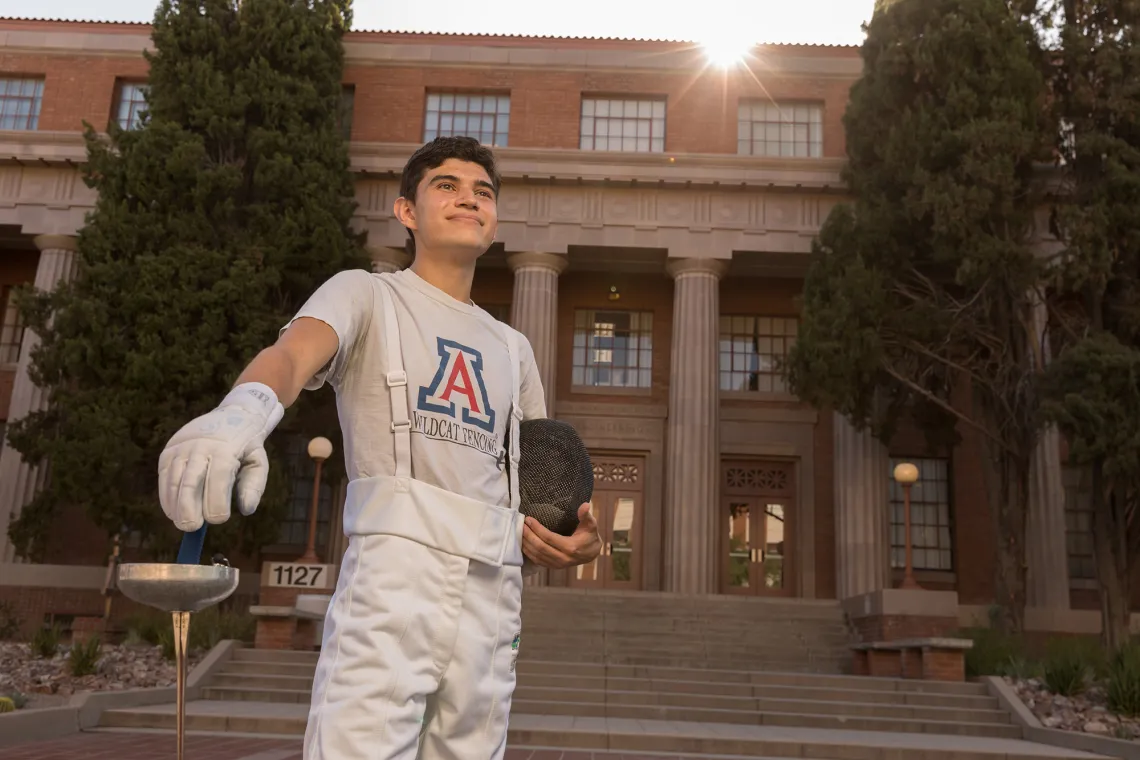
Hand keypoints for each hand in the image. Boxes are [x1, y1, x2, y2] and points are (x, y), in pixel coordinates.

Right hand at [158, 382, 283, 531]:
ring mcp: (182, 446)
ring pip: (173, 480)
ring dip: (175, 505)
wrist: (232, 415)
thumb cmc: (246, 445)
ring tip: (181, 523)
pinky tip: (172, 511)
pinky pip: (164, 476)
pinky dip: (166, 495)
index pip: (218, 478)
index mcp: (226, 448)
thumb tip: (246, 510)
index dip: (216, 501)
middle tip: (191, 528)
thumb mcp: (258, 461)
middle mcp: (201, 446)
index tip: (217, 519)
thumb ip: (254, 486)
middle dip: (189, 507)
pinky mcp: (169, 450)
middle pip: (191, 481)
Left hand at [521, 503, 601, 568]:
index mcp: (570, 547)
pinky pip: (537, 561)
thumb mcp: (591, 525)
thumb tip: (585, 505)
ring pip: (537, 555)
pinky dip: (528, 552)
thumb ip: (586, 515)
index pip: (549, 538)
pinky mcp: (553, 567)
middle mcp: (562, 558)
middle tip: (521, 524)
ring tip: (519, 532)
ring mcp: (557, 564)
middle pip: (540, 547)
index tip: (528, 519)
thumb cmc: (590, 536)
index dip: (537, 529)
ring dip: (526, 544)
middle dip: (528, 536)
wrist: (592, 553)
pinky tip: (523, 544)